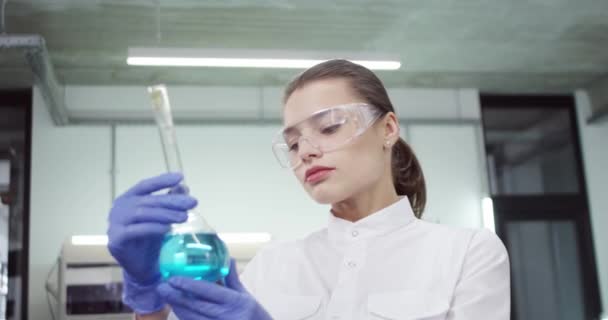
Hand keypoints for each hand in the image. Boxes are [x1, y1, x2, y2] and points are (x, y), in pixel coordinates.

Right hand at [107, 172, 196, 313]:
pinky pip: (136, 231)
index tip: (180, 177)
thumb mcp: (163, 218)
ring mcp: (114, 223)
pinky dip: (153, 228)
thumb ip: (170, 202)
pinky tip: (168, 228)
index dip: (162, 180)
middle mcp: (119, 208)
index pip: (145, 185)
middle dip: (172, 201)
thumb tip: (184, 187)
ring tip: (184, 217)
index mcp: (128, 198)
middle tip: (192, 203)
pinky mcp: (116, 240)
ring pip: (142, 214)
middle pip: (148, 200)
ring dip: (165, 214)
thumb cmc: (150, 238)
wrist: (141, 266)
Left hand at [158, 259, 272, 319]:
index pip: (208, 292)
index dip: (190, 285)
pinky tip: (178, 309)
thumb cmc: (255, 315)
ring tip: (166, 296)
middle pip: (196, 306)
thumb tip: (226, 258)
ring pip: (192, 318)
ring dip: (178, 307)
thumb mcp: (246, 295)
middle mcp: (225, 316)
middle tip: (162, 287)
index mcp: (234, 302)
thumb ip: (232, 278)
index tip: (174, 279)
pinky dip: (185, 316)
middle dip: (177, 297)